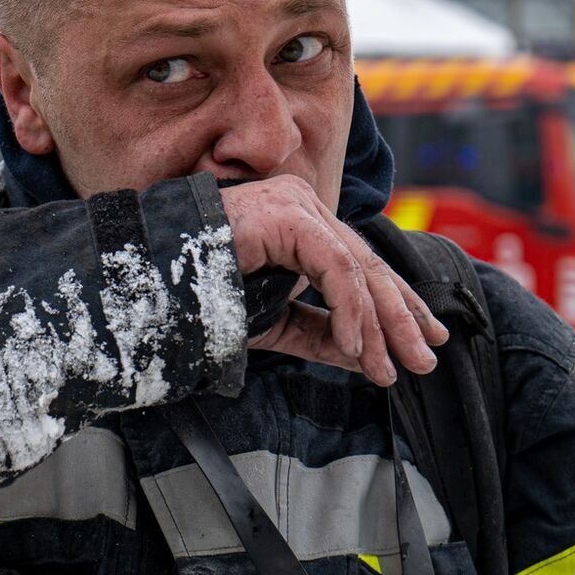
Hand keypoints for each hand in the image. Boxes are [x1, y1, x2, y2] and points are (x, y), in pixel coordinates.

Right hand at [217, 175, 449, 385]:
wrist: (150, 282)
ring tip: (388, 368)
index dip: (397, 303)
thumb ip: (319, 334)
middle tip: (424, 359)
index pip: (362, 265)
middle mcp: (305, 208)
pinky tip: (354, 348)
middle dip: (401, 317)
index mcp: (301, 226)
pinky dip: (350, 312)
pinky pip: (336, 270)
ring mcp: (297, 206)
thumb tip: (367, 357)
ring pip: (359, 269)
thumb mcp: (273, 323)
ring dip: (379, 325)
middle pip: (369, 266)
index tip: (423, 339)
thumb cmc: (202, 295)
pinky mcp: (289, 216)